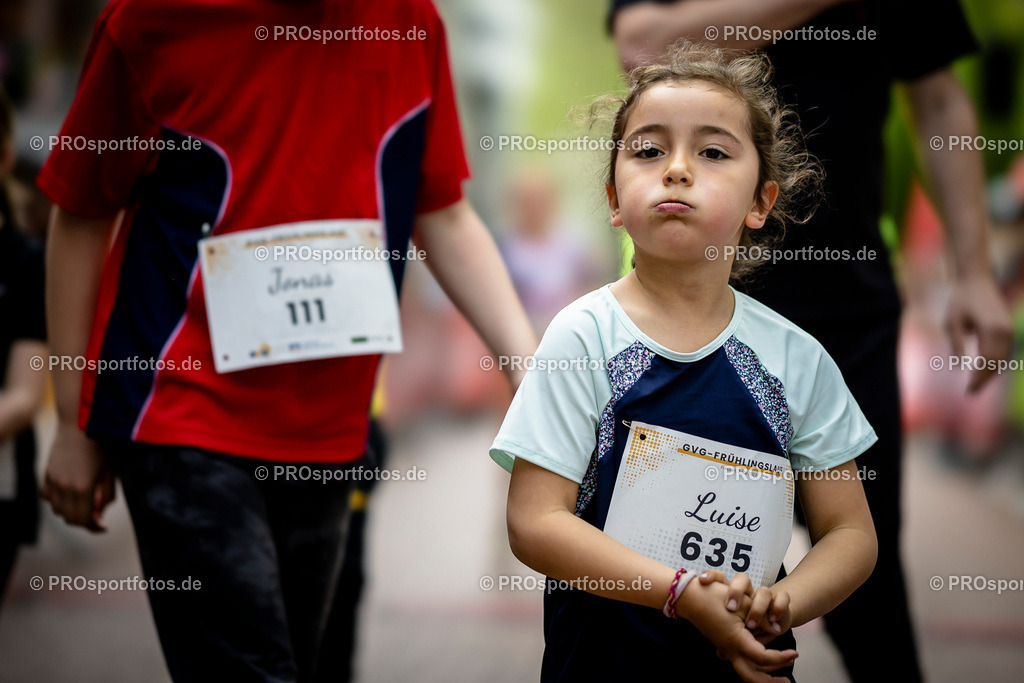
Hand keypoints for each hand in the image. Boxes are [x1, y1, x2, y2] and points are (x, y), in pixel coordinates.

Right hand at [41, 421, 114, 531]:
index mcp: (83, 489)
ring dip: (71, 511)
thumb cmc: (100, 447)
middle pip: (70, 518)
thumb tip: (100, 513)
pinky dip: (57, 501)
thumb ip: (107, 495)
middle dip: (84, 521)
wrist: (79, 425)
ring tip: (84, 503)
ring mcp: (53, 481)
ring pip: (58, 509)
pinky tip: (69, 494)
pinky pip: (48, 497)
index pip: (84, 520)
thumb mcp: (110, 471)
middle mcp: (65, 488)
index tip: (103, 527)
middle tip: (96, 516)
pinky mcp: (47, 474)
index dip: (94, 527)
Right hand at [677, 577, 797, 681]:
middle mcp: (730, 649)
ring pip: (745, 670)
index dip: (780, 657)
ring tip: (780, 667)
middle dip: (769, 681)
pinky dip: (755, 662)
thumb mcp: (743, 604)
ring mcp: (725, 648)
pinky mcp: (723, 644)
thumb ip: (762, 618)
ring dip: (764, 672)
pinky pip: (741, 660)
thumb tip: (776, 630)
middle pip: (751, 676)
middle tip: (786, 679)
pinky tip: (763, 655)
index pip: (762, 657)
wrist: (688, 596)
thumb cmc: (714, 597)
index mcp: (736, 640)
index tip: (794, 653)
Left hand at [699, 571, 792, 643]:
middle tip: (731, 608)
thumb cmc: (749, 626)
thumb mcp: (737, 632)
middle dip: (736, 592)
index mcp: (733, 593)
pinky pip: (783, 597)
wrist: (774, 621)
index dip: (712, 575)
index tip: (703, 580)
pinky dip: (778, 608)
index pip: (720, 577)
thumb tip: (721, 655)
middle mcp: (749, 592)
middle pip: (742, 579)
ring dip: (758, 608)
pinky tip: (773, 619)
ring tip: (752, 624)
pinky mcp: (781, 600)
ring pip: (763, 590)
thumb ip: (730, 637)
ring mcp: (765, 596)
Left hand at [946, 273, 1013, 392]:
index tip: (968, 390)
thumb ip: (956, 342)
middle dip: (984, 380)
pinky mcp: (1009, 329)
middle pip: (997, 363)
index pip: (987, 360)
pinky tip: (984, 372)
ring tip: (976, 386)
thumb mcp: (952, 321)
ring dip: (991, 373)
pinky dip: (995, 364)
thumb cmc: (960, 300)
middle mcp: (1005, 331)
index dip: (978, 378)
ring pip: (1003, 359)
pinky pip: (1004, 352)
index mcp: (991, 329)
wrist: (977, 281)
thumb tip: (959, 365)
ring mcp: (1009, 330)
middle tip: (970, 393)